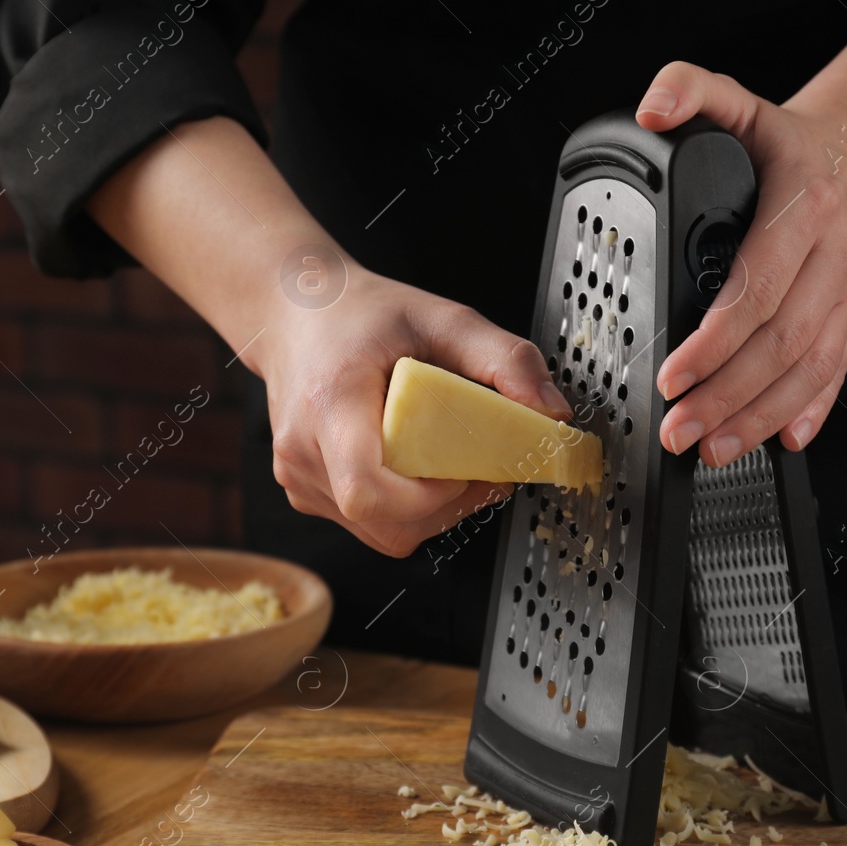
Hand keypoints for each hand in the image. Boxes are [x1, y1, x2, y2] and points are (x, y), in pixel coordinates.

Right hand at [256, 268, 571, 556]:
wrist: (294, 313)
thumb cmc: (359, 314)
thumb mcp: (442, 318)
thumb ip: (504, 359)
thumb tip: (552, 411)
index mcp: (330, 404)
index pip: (368, 490)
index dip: (428, 497)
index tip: (461, 469)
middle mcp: (305, 449)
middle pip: (384, 521)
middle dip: (446, 507)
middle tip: (479, 469)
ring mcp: (300, 477)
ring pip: (380, 532)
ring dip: (430, 512)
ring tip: (452, 467)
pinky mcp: (305, 492)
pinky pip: (367, 525)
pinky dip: (405, 510)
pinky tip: (419, 471)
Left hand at [635, 62, 846, 463]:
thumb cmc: (789, 142)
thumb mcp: (739, 101)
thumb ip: (691, 90)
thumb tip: (654, 106)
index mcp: (803, 207)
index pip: (757, 287)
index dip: (715, 340)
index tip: (674, 374)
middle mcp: (834, 254)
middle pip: (781, 342)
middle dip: (728, 395)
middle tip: (681, 428)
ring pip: (810, 368)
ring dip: (761, 416)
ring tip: (714, 448)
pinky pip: (838, 372)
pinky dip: (812, 410)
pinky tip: (782, 440)